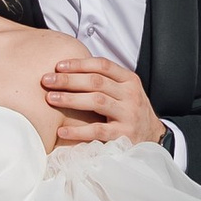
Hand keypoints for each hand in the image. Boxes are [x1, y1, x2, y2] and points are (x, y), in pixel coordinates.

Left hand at [38, 50, 163, 147]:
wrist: (153, 137)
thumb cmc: (130, 111)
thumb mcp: (125, 91)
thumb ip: (105, 80)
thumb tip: (68, 70)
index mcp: (129, 80)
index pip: (102, 65)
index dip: (79, 64)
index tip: (58, 66)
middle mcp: (131, 95)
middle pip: (96, 82)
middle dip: (68, 80)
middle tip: (46, 80)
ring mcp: (128, 115)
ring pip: (97, 101)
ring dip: (70, 99)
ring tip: (50, 98)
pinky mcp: (124, 135)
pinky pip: (98, 131)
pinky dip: (78, 131)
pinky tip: (62, 130)